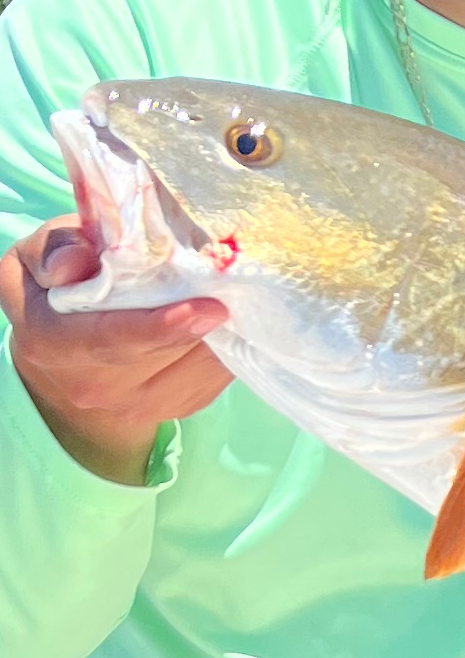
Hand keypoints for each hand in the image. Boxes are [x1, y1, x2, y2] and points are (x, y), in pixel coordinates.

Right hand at [0, 218, 230, 484]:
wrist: (59, 355)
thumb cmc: (50, 289)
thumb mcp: (33, 258)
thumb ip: (53, 249)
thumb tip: (75, 262)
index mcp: (53, 344)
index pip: (110, 340)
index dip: (160, 326)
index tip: (207, 307)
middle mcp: (95, 386)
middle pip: (167, 352)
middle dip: (207, 317)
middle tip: (238, 278)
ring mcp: (140, 406)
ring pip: (201, 365)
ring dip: (225, 329)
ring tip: (235, 288)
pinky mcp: (178, 407)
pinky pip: (217, 376)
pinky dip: (230, 343)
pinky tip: (231, 314)